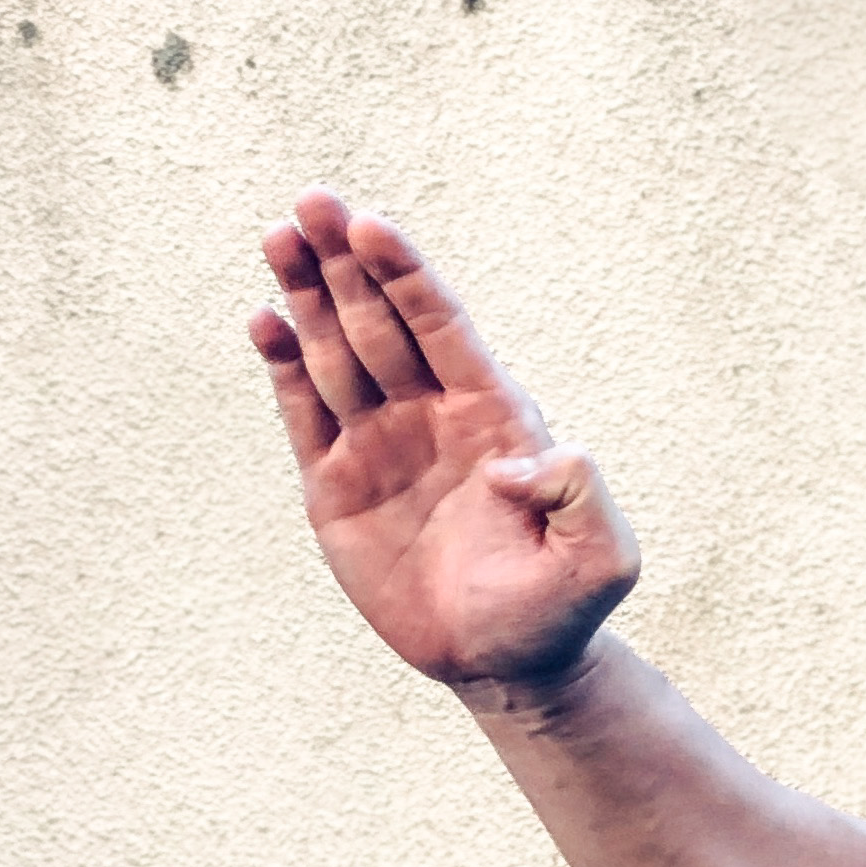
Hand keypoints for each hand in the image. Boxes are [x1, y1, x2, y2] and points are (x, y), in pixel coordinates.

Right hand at [245, 190, 637, 690]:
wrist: (505, 665)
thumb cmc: (559, 608)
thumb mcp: (601, 557)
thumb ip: (582, 496)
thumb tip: (521, 460)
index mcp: (494, 417)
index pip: (442, 326)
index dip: (406, 274)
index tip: (370, 224)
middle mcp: (431, 416)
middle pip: (380, 320)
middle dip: (346, 261)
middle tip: (312, 202)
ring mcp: (380, 444)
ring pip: (336, 352)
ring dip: (306, 295)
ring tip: (279, 236)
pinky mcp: (335, 483)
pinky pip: (304, 411)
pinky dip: (283, 366)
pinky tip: (264, 322)